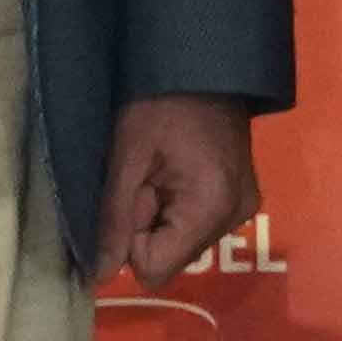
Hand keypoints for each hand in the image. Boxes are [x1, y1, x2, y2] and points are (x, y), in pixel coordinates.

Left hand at [100, 96, 260, 288]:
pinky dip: (178, 209)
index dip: (131, 239)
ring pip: (182, 244)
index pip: (155, 268)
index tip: (133, 194)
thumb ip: (114, 219)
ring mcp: (243, 209)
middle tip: (146, 179)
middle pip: (171, 258)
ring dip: (161, 217)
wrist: (205, 64)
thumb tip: (98, 277)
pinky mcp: (242, 199)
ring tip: (161, 172)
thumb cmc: (160, 102)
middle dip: (147, 227)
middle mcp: (234, 218)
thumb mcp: (127, 156)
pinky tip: (177, 174)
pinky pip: (197, 226)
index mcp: (210, 209)